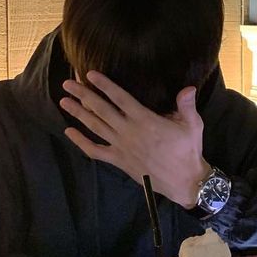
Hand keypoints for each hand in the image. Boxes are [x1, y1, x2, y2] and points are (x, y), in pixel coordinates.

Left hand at [60, 71, 208, 206]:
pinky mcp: (118, 161)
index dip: (104, 85)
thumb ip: (186, 105)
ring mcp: (121, 147)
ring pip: (95, 127)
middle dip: (83, 95)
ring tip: (64, 101)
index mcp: (145, 120)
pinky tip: (69, 132)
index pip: (120, 98)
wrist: (184, 182)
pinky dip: (81, 142)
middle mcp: (129, 132)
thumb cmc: (188, 151)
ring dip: (78, 113)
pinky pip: (95, 151)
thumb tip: (189, 87)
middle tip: (67, 84)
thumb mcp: (192, 125)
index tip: (90, 74)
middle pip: (101, 110)